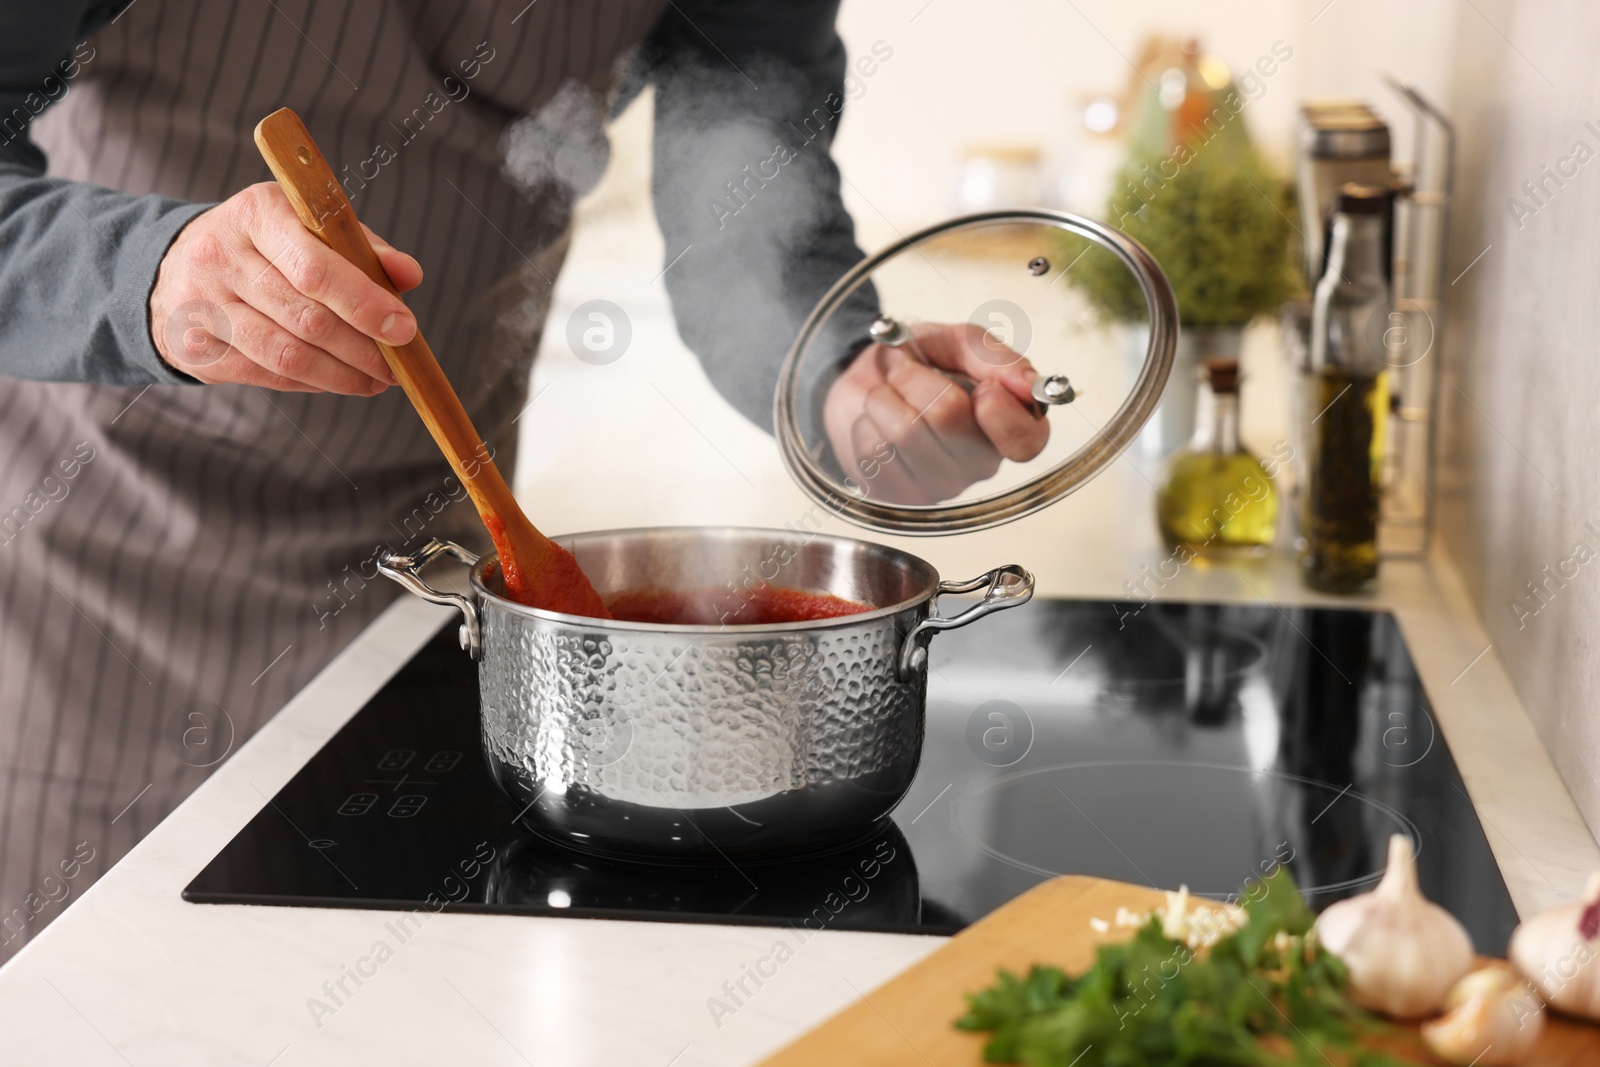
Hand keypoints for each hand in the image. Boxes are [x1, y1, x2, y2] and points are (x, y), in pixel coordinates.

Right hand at [150, 182, 423, 393]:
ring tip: (377, 380)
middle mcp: (221, 256)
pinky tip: (338, 380)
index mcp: (258, 214)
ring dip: (343, 375)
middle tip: (398, 366)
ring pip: (288, 355)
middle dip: (364, 349)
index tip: (405, 329)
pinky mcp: (195, 346)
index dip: (365, 304)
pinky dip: (313, 383)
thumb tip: (410, 275)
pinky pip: (268, 375)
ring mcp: (202, 304)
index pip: (316, 268)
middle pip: (307, 318)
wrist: (176, 266)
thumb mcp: (309, 227)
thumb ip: (363, 249)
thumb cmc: (266, 246)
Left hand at [822, 322, 1049, 504]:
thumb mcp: (959, 342)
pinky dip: (865, 421)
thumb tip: (1029, 382)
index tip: (984, 388)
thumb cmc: (919, 363)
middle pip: (949, 419)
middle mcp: (980, 464)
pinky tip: (876, 422)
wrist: (865, 379)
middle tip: (911, 373)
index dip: (1002, 415)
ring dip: (886, 398)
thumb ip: (994, 356)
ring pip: (905, 431)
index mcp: (1009, 426)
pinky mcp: (898, 497)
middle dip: (918, 379)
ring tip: (890, 395)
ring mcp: (940, 487)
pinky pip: (872, 449)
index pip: (1026, 442)